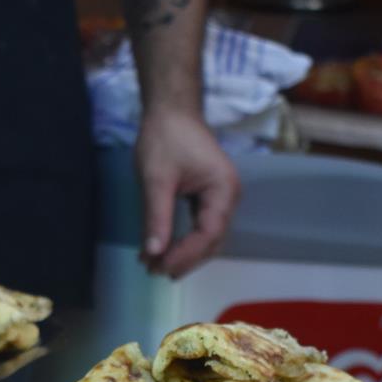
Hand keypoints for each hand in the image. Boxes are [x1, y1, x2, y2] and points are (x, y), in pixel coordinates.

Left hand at [134, 107, 238, 278]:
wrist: (171, 110)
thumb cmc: (165, 137)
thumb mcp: (156, 179)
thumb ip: (156, 218)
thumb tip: (153, 252)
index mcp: (223, 189)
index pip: (209, 234)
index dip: (186, 255)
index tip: (161, 267)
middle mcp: (228, 196)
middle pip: (212, 240)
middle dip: (185, 259)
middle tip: (156, 272)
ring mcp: (221, 196)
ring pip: (207, 236)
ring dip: (184, 252)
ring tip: (157, 265)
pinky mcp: (209, 195)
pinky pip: (201, 225)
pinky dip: (183, 239)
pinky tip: (163, 248)